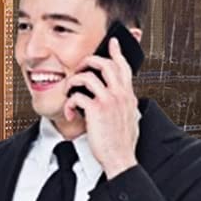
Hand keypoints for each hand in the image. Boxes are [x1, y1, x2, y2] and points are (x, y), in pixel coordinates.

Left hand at [64, 36, 139, 175]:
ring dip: (74, 82)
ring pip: (88, 76)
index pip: (124, 66)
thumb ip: (126, 104)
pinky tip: (71, 113)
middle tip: (80, 67)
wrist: (120, 159)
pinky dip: (70, 103)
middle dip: (88, 61)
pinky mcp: (96, 109)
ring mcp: (109, 100)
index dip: (117, 52)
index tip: (112, 42)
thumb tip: (124, 98)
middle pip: (105, 64)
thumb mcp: (130, 118)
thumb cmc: (122, 143)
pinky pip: (78, 95)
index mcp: (128, 95)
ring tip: (70, 91)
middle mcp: (121, 94)